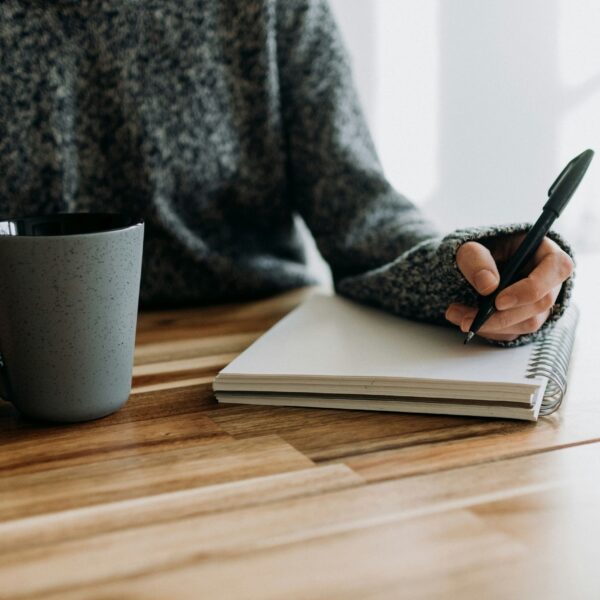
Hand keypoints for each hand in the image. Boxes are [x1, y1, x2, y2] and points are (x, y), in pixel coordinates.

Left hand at [445, 235, 573, 341]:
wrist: (470, 266)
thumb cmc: (477, 250)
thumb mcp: (469, 247)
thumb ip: (476, 259)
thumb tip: (488, 285)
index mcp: (546, 252)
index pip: (558, 268)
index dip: (530, 288)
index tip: (498, 301)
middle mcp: (550, 280)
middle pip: (540, 304)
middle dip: (502, 316)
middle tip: (468, 319)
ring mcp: (539, 302)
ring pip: (527, 323)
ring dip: (491, 325)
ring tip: (456, 315)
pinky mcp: (526, 319)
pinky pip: (513, 332)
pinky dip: (488, 330)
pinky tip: (465, 319)